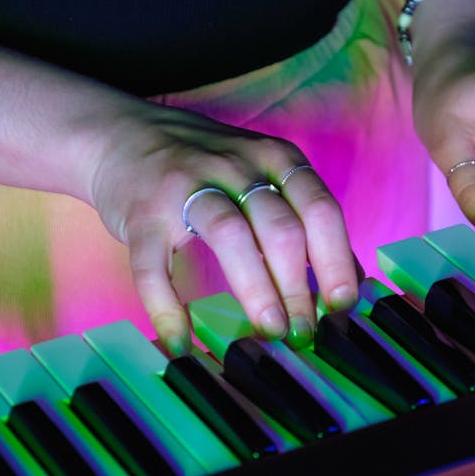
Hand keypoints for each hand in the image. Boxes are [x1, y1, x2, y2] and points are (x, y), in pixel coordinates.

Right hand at [88, 101, 357, 354]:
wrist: (121, 134)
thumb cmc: (208, 167)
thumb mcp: (265, 175)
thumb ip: (306, 218)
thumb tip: (354, 279)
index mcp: (276, 160)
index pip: (320, 210)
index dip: (337, 262)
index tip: (342, 307)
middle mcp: (237, 166)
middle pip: (280, 227)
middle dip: (299, 286)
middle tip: (304, 333)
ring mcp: (186, 186)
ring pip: (230, 235)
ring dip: (256, 289)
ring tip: (270, 332)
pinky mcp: (142, 212)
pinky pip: (154, 265)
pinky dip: (168, 308)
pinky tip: (180, 341)